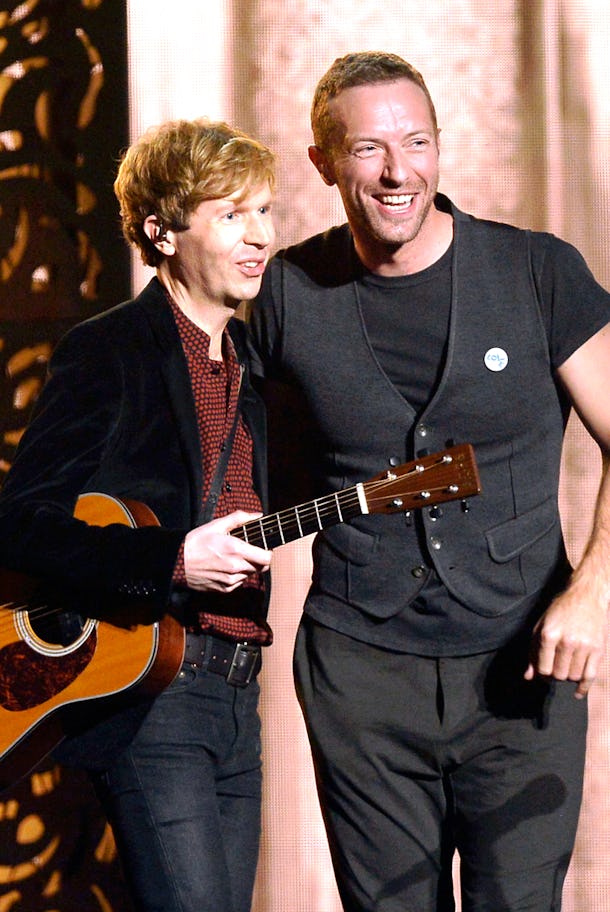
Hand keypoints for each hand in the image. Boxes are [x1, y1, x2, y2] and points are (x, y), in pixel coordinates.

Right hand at [183, 511, 270, 592]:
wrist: (177, 563)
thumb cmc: (195, 542)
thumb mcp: (216, 525)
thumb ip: (239, 518)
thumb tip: (257, 515)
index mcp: (235, 550)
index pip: (266, 558)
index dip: (268, 552)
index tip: (264, 547)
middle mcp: (235, 567)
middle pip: (261, 567)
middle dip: (258, 559)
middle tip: (249, 551)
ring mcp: (230, 580)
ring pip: (250, 575)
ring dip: (248, 567)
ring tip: (234, 558)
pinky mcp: (224, 589)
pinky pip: (239, 583)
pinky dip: (238, 575)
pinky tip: (226, 567)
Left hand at [524, 582, 607, 698]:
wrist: (587, 596)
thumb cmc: (561, 611)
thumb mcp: (541, 626)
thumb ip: (533, 651)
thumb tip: (528, 676)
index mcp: (549, 634)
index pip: (543, 669)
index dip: (542, 673)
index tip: (544, 671)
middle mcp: (567, 641)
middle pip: (558, 675)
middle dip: (555, 674)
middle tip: (557, 666)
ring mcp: (584, 646)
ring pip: (573, 677)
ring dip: (569, 676)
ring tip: (568, 666)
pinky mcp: (598, 650)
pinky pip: (590, 677)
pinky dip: (583, 688)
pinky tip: (578, 692)